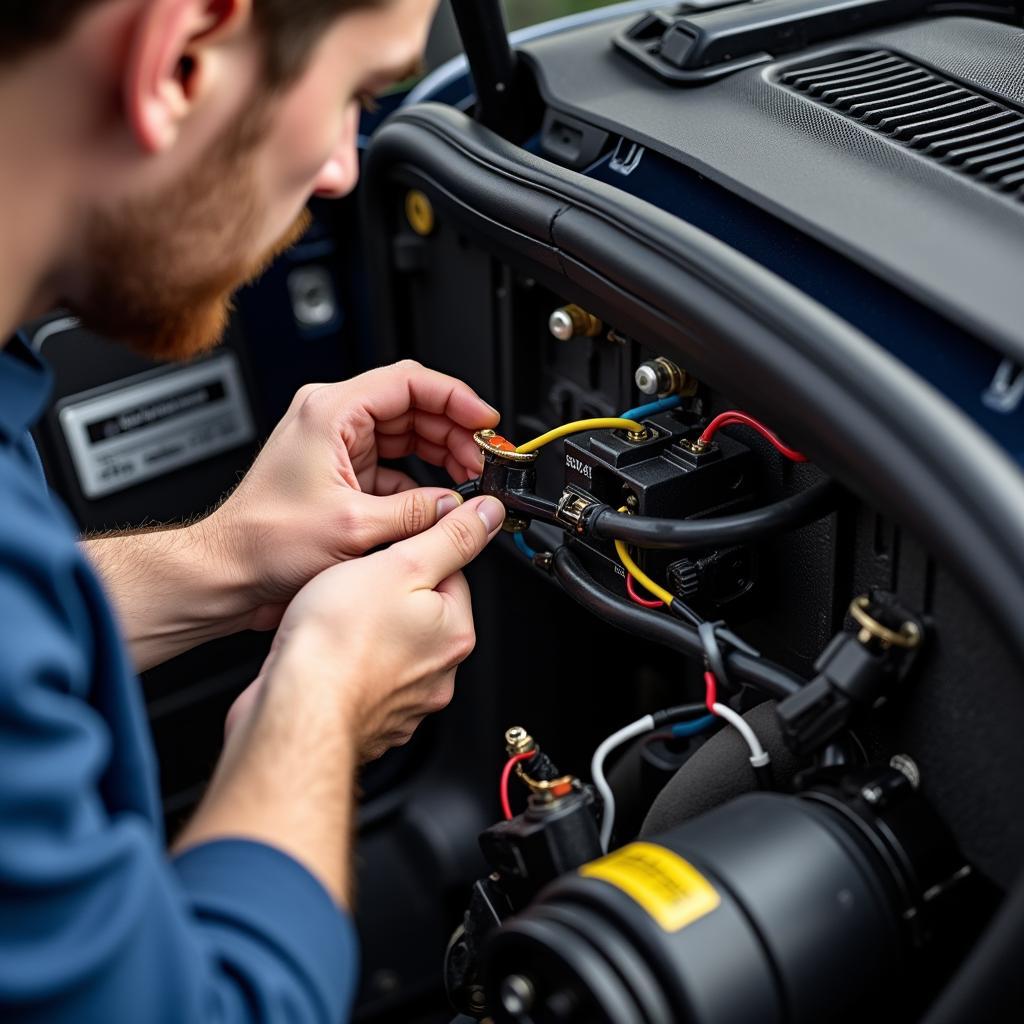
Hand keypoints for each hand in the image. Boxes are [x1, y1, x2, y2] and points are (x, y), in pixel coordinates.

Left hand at [205, 360, 499, 628]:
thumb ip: (416, 512)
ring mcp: (338, 446)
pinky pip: (395, 466)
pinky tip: (437, 503)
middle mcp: (333, 420)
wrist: (229, 572)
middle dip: (454, 432)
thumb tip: (458, 506)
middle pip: (413, 407)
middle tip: (484, 460)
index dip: (455, 399)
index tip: (485, 422)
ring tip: (470, 480)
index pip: (409, 383)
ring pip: (408, 435)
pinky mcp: (342, 473)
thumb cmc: (264, 542)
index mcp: (330, 413)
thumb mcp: (353, 527)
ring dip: (441, 456)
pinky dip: (421, 483)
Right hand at [227, 495, 506, 760]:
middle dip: (392, 597)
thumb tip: (488, 515)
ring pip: (395, 647)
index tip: (386, 557)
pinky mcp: (376, 722)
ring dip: (371, 631)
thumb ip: (450, 537)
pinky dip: (353, 666)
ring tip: (338, 621)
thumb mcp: (401, 564)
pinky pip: (369, 680)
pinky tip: (331, 655)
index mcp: (455, 632)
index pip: (451, 575)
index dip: (414, 557)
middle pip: (423, 613)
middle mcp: (441, 673)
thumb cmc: (337, 640)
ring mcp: (408, 703)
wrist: (296, 707)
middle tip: (355, 589)